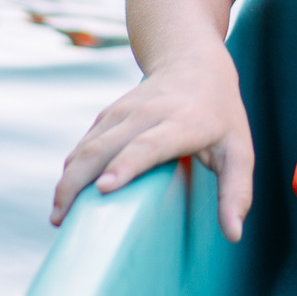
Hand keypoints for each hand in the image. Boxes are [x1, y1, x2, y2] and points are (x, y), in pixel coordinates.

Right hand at [51, 44, 255, 240]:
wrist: (192, 61)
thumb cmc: (221, 114)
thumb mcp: (239, 150)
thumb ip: (237, 191)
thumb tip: (234, 234)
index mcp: (184, 122)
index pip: (149, 144)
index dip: (126, 166)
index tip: (104, 189)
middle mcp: (149, 112)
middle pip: (106, 146)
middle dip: (79, 181)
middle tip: (61, 220)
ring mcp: (124, 110)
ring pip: (88, 145)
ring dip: (68, 179)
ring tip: (57, 216)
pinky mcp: (109, 114)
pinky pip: (85, 143)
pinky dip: (71, 168)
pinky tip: (64, 195)